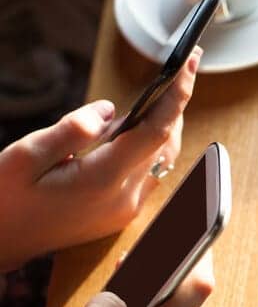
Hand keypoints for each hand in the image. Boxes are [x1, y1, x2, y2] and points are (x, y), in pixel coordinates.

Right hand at [0, 48, 200, 271]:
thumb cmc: (6, 199)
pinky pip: (149, 176)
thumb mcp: (26, 155)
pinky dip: (150, 148)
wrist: (0, 243)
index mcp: (102, 180)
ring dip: (165, 127)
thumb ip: (71, 129)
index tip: (190, 63)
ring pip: (161, 161)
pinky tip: (137, 130)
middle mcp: (123, 199)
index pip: (155, 131)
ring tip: (161, 94)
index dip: (177, 95)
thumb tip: (109, 110)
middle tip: (181, 69)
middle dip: (176, 105)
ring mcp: (125, 211)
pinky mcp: (120, 216)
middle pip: (165, 144)